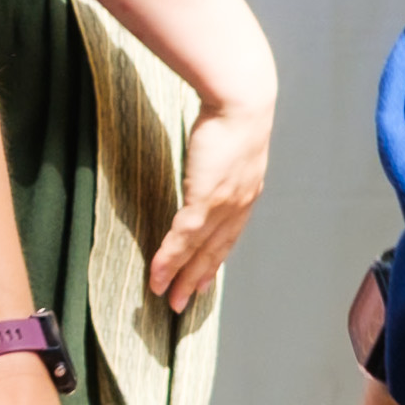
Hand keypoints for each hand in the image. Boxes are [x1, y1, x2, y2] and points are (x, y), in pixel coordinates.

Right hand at [148, 87, 272, 309]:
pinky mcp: (206, 198)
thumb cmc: (234, 111)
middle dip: (197, 279)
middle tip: (181, 303)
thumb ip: (219, 160)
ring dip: (181, 276)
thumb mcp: (230, 142)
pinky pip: (184, 237)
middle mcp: (239, 205)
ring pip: (199, 250)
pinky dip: (170, 258)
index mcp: (246, 193)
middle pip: (215, 251)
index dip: (213, 260)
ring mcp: (224, 205)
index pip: (227, 236)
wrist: (241, 101)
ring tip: (166, 297)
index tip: (203, 280)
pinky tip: (158, 273)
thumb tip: (206, 160)